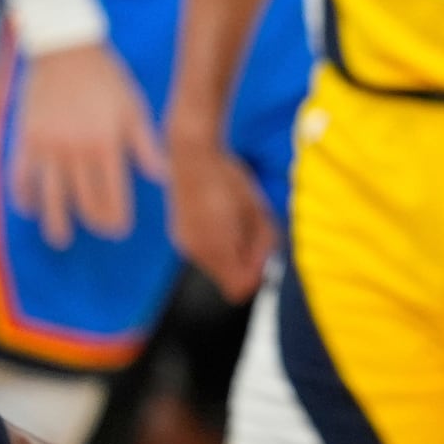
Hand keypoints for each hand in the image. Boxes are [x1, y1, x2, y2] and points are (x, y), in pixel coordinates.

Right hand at [11, 42, 166, 248]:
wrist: (65, 50)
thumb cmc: (106, 79)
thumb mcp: (134, 108)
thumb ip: (146, 145)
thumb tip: (164, 177)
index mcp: (106, 144)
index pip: (113, 196)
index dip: (117, 219)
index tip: (121, 230)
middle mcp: (76, 151)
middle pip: (83, 202)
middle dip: (94, 222)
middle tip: (100, 230)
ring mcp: (47, 147)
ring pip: (50, 198)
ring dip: (56, 224)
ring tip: (62, 239)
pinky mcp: (25, 140)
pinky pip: (21, 178)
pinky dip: (24, 198)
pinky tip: (30, 209)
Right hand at [168, 138, 275, 301]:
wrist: (191, 156)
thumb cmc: (229, 178)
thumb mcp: (257, 209)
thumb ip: (263, 242)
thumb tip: (263, 269)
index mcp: (218, 245)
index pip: (239, 287)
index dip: (256, 276)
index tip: (264, 256)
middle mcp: (197, 252)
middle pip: (227, 280)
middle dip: (245, 264)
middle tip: (253, 233)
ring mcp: (185, 245)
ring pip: (216, 268)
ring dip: (231, 254)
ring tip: (235, 221)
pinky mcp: (179, 237)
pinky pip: (204, 255)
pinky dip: (217, 245)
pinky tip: (220, 218)